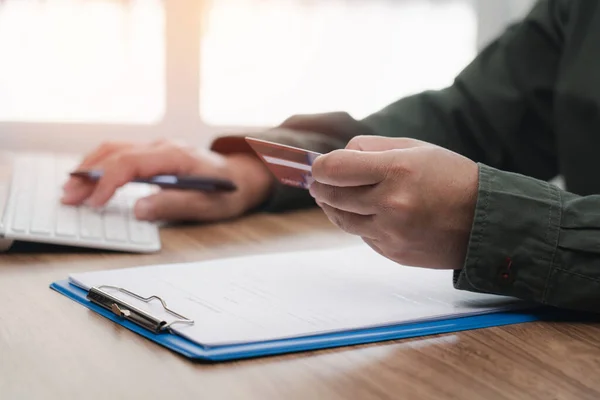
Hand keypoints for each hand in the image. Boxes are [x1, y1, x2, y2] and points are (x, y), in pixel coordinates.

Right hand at [61, 139, 273, 221]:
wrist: (243, 177)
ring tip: (71, 187)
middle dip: (89, 174)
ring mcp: (159, 148)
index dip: (108, 182)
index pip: (131, 163)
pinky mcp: (156, 154)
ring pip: (115, 149)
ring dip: (91, 166)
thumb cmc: (227, 192)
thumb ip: (174, 205)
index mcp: (176, 156)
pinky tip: (90, 177)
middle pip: (116, 153)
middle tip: (68, 197)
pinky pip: (122, 153)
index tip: (94, 202)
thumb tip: (139, 209)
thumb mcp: (207, 205)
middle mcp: (164, 147)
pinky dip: (102, 164)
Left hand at [309, 136, 478, 269]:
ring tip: (331, 196)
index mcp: (397, 170)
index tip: (318, 166)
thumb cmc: (451, 177)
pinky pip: (362, 235)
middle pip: (332, 195)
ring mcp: (392, 233)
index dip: (320, 166)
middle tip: (318, 181)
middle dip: (320, 186)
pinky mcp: (393, 253)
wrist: (487, 222)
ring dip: (331, 206)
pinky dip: (358, 222)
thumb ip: (371, 148)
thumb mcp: (416, 148)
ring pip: (342, 219)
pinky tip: (364, 212)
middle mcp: (392, 204)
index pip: (335, 169)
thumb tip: (335, 158)